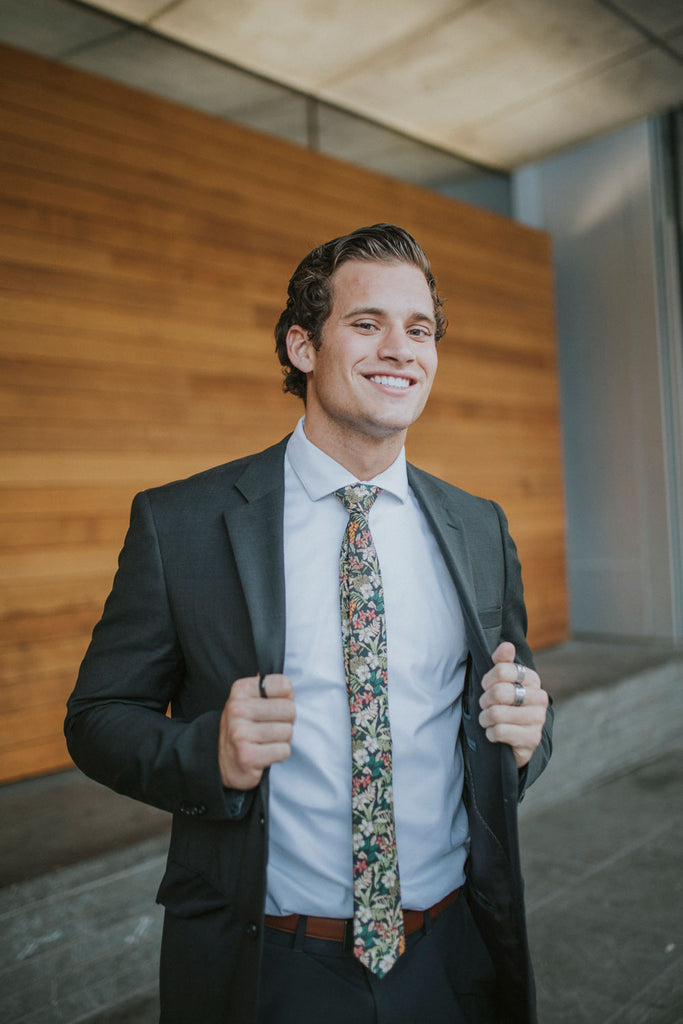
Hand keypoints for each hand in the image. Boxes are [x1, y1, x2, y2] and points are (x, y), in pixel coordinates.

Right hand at [218, 674, 294, 789]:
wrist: (227, 764)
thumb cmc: (247, 729)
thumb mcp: (253, 702)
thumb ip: (271, 691)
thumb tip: (289, 689)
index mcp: (240, 690)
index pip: (284, 685)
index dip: (286, 699)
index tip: (273, 708)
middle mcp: (237, 709)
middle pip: (289, 709)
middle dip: (286, 722)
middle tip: (270, 729)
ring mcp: (239, 732)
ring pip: (287, 731)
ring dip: (282, 740)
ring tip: (266, 742)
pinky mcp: (247, 756)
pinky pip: (284, 750)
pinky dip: (280, 755)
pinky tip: (265, 754)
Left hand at [479, 642, 547, 768]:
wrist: (515, 739)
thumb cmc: (505, 705)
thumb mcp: (501, 682)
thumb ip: (502, 662)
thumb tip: (507, 646)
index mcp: (533, 679)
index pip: (501, 669)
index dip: (487, 680)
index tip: (486, 687)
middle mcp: (540, 697)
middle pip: (499, 692)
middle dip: (485, 701)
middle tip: (486, 706)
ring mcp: (538, 719)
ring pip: (497, 713)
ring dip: (485, 719)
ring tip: (488, 720)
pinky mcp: (532, 739)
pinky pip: (500, 732)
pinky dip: (490, 734)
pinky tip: (495, 733)